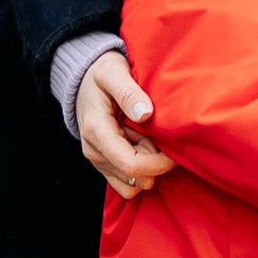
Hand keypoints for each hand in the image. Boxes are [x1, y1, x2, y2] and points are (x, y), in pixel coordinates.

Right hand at [76, 50, 175, 199]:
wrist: (83, 82)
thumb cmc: (101, 74)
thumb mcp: (113, 73)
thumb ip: (128, 92)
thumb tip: (145, 113)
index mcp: (97, 132)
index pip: (131, 164)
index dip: (158, 163)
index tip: (174, 148)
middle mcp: (95, 152)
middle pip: (136, 178)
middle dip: (156, 163)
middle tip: (160, 137)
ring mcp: (99, 160)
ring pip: (133, 184)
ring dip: (148, 169)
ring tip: (150, 140)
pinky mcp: (104, 164)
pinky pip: (127, 183)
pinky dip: (140, 172)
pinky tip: (144, 148)